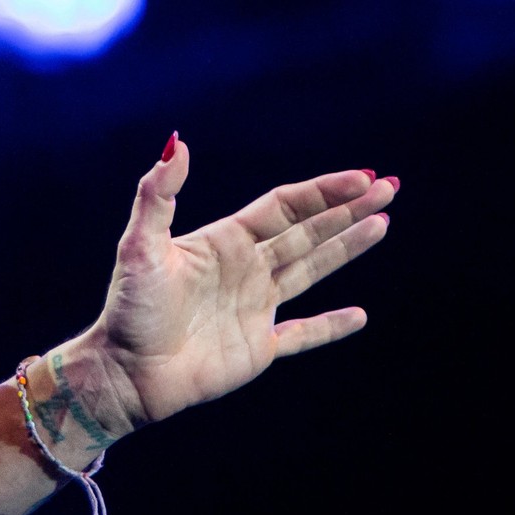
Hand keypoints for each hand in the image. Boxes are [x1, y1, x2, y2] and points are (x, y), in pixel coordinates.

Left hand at [53, 136, 396, 443]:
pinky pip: (303, 335)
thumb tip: (176, 142)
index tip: (361, 178)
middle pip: (306, 232)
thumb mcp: (139, 244)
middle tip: (389, 188)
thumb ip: (158, 195)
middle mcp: (245, 270)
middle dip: (347, 210)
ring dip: (347, 249)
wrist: (125, 372)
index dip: (323, 192)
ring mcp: (254, 308)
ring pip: (311, 271)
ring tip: (382, 224)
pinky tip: (359, 316)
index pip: (284, 207)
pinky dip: (330, 327)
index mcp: (224, 242)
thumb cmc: (129, 308)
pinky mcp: (258, 348)